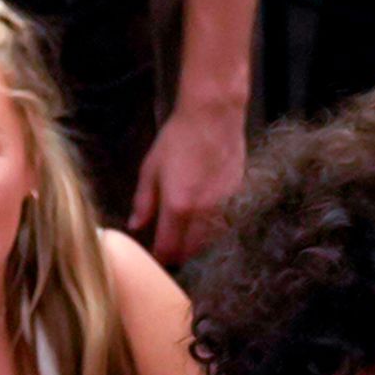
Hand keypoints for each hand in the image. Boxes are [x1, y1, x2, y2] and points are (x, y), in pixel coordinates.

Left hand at [132, 96, 245, 263]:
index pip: (168, 249)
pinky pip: (224, 227)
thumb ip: (143, 201)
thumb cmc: (178, 138)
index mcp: (177, 206)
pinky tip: (204, 223)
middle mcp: (203, 213)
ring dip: (196, 246)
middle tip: (168, 249)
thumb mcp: (151, 168)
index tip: (154, 257)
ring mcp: (224, 208)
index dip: (159, 258)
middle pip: (190, 252)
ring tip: (185, 239)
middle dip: (178, 255)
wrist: (214, 117)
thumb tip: (136, 225)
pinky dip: (213, 232)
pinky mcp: (238, 200)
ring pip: (210, 244)